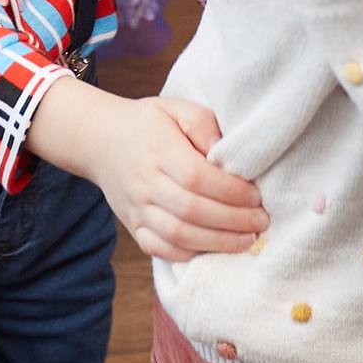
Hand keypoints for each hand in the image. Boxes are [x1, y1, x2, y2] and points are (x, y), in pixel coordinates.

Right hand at [29, 83, 269, 259]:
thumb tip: (224, 151)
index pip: (197, 176)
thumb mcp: (176, 108)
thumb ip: (203, 124)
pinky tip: (213, 249)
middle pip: (191, 210)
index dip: (230, 191)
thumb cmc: (148, 124)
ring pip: (177, 235)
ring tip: (247, 240)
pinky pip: (159, 249)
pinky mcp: (133, 226)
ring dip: (217, 242)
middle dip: (233, 221)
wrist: (100, 140)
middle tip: (261, 222)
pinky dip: (187, 255)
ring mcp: (136, 208)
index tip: (256, 196)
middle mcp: (145, 182)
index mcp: (159, 149)